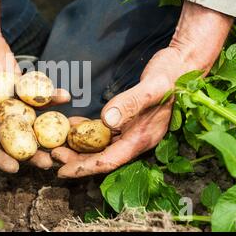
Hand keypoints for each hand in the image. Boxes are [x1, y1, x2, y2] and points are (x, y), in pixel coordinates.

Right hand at [0, 0, 69, 172]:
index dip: (0, 159)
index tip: (15, 168)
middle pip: (14, 141)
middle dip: (31, 153)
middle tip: (48, 162)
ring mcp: (12, 106)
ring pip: (31, 124)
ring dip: (47, 133)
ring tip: (65, 141)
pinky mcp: (25, 91)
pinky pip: (40, 97)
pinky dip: (52, 97)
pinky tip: (65, 96)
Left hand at [52, 2, 233, 177]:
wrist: (182, 65)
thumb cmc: (169, 76)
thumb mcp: (151, 88)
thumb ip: (130, 103)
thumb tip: (106, 120)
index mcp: (141, 138)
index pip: (109, 160)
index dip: (84, 167)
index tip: (63, 171)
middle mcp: (136, 138)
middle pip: (102, 156)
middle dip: (77, 159)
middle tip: (53, 155)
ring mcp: (133, 129)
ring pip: (102, 145)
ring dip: (80, 145)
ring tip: (57, 143)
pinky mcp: (129, 119)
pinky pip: (105, 130)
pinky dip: (88, 129)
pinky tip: (73, 124)